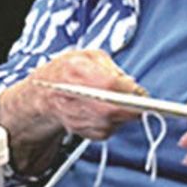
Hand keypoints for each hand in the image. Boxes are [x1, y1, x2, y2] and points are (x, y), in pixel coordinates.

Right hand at [7, 49, 143, 142]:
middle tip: (141, 99)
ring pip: (113, 122)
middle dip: (132, 106)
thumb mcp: (88, 55)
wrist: (44, 93)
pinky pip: (108, 131)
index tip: (137, 88)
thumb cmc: (68, 71)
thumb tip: (129, 82)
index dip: (127, 87)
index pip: (109, 84)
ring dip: (124, 114)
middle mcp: (74, 97)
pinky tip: (111, 112)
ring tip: (125, 103)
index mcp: (76, 72)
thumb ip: (110, 66)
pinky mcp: (82, 131)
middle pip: (112, 110)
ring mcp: (77, 117)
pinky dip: (115, 122)